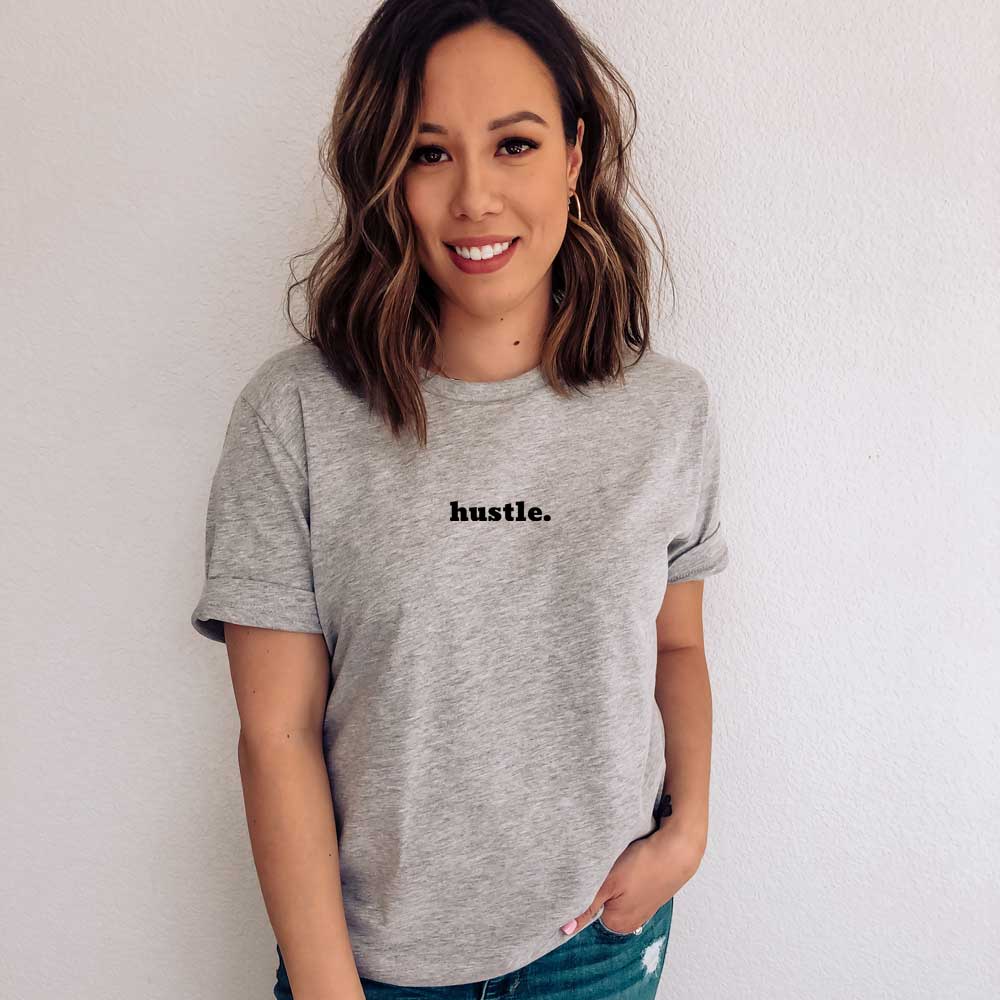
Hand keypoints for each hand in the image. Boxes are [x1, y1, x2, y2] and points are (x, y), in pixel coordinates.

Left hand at [559, 818, 704, 934]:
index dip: (583, 889)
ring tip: (623, 865)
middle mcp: (630, 921)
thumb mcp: (609, 884)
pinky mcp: (648, 892)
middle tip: (608, 867)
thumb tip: (565, 929)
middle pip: (600, 901)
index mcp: (617, 924)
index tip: (590, 873)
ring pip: (613, 891)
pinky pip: (627, 885)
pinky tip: (631, 864)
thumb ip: (586, 906)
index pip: (585, 909)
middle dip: (598, 884)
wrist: (678, 849)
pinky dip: (625, 874)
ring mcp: (641, 907)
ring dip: (612, 878)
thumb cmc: (645, 865)